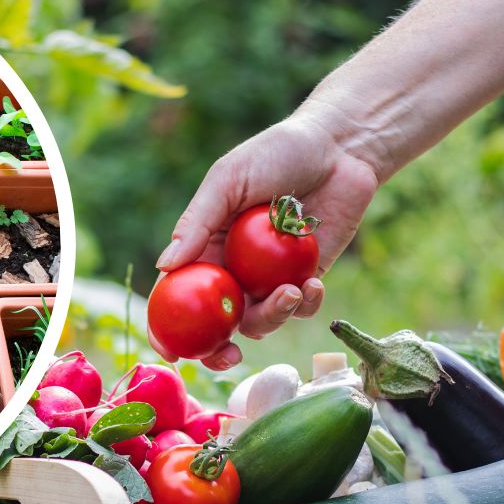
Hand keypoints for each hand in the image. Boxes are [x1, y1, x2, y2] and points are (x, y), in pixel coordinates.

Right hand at [148, 107, 381, 369]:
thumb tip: (164, 265)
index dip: (168, 328)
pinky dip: (306, 303)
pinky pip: (301, 308)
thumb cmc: (276, 152)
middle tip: (230, 356)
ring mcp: (270, 279)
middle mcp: (234, 270)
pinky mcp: (307, 279)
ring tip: (292, 292)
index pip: (178, 295)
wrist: (339, 147)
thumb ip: (198, 222)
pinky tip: (314, 283)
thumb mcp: (228, 180)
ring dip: (274, 316)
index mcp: (206, 248)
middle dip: (219, 350)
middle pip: (216, 324)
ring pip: (261, 321)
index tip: (172, 351)